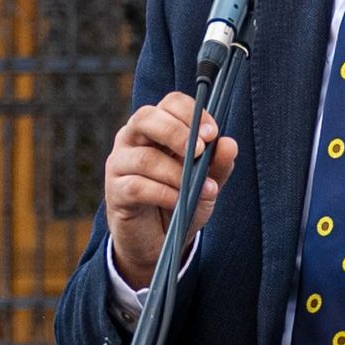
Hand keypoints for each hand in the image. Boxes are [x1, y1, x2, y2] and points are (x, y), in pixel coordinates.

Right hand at [102, 90, 234, 291]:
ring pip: (144, 157)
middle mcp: (134, 138)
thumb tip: (229, 144)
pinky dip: (163, 193)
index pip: (170, 103)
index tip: (212, 134)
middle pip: (146, 118)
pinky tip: (179, 202)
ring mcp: (120, 163)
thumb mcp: (207, 184)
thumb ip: (218, 165)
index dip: (191, 113)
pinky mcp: (115, 191)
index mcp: (158, 128)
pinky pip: (136, 186)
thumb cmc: (181, 202)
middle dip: (176, 132)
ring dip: (176, 173)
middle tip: (199, 151)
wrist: (159, 241)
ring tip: (196, 188)